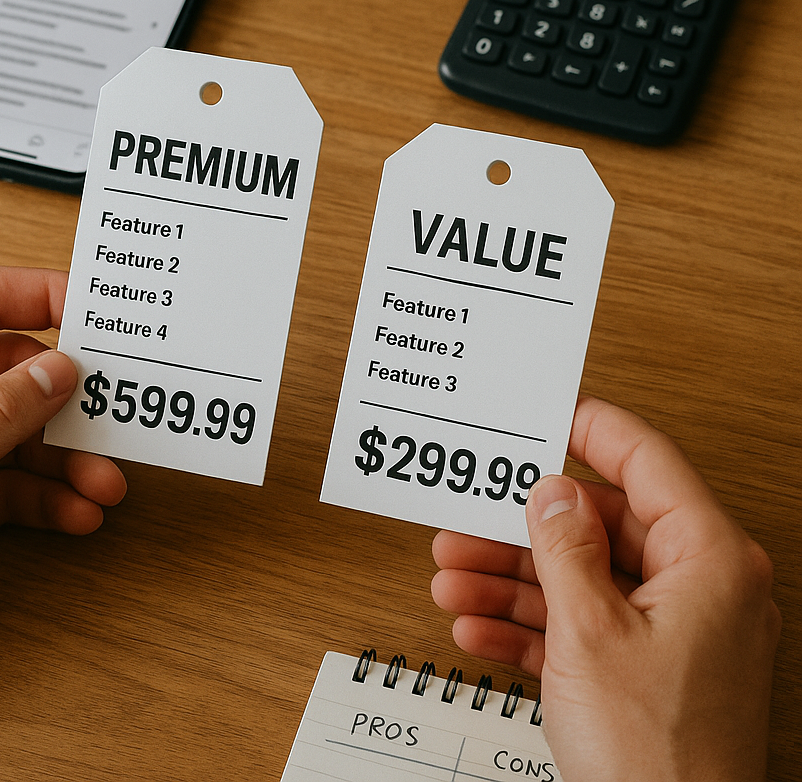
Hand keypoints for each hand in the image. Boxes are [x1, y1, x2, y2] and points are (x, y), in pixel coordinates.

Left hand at [0, 265, 125, 709]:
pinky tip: (77, 512)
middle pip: (16, 375)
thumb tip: (57, 373)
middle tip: (111, 416)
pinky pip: (16, 486)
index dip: (38, 298)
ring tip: (103, 482)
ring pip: (24, 436)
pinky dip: (50, 499)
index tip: (92, 314)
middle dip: (68, 403)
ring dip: (69, 461)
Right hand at [431, 395, 779, 781]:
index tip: (548, 414)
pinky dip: (530, 623)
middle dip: (522, 530)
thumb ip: (566, 547)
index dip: (592, 429)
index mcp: (708, 559)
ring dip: (511, 579)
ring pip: (581, 577)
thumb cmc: (657, 755)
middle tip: (468, 519)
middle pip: (599, 526)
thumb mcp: (589, 631)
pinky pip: (582, 624)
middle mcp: (699, 586)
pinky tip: (479, 625)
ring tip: (453, 577)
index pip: (646, 461)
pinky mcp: (647, 665)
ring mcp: (673, 628)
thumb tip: (553, 491)